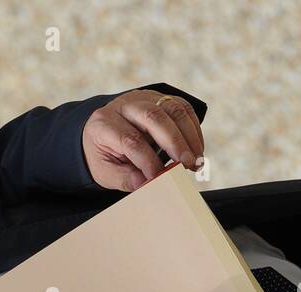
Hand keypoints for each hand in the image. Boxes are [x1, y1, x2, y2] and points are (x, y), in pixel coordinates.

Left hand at [82, 90, 203, 191]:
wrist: (103, 134)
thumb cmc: (104, 155)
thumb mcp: (105, 171)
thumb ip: (125, 178)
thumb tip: (147, 185)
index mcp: (104, 124)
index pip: (130, 140)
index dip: (148, 161)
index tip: (160, 179)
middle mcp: (123, 105)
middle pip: (153, 117)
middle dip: (174, 143)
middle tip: (188, 164)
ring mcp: (144, 98)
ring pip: (172, 108)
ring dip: (189, 136)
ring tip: (197, 161)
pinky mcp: (160, 98)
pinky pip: (183, 107)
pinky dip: (193, 128)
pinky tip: (197, 148)